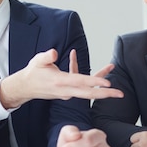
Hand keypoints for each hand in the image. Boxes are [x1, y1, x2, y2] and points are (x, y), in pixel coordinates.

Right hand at [0, 49, 122, 108]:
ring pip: (87, 91)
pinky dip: (89, 82)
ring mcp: (67, 93)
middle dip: (105, 94)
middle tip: (120, 94)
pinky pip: (82, 88)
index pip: (81, 82)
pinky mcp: (68, 93)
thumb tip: (54, 52)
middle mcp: (66, 90)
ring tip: (113, 76)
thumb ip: (46, 57)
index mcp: (60, 82)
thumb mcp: (37, 61)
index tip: (108, 83)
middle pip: (89, 93)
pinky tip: (84, 65)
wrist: (26, 87)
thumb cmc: (33, 72)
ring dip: (101, 86)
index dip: (95, 82)